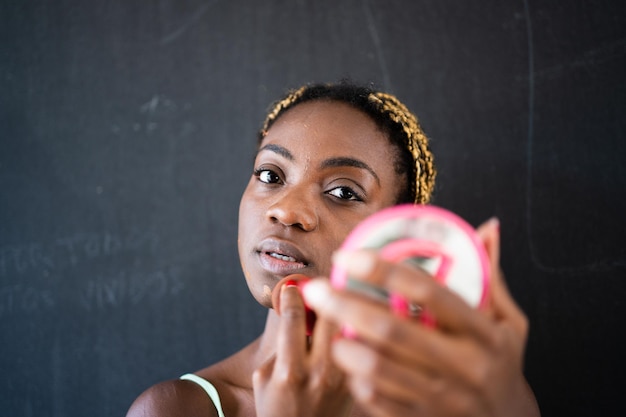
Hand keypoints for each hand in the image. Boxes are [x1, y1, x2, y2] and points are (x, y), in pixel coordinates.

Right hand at [253, 281, 352, 416]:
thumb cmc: (276, 409)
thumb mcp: (263, 378)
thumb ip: (278, 345)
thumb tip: (295, 311)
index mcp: (289, 371)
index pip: (294, 318)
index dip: (293, 295)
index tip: (293, 286)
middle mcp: (318, 374)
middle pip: (330, 317)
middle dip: (325, 296)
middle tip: (323, 287)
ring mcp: (342, 380)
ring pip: (350, 328)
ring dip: (344, 310)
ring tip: (341, 298)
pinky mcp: (356, 384)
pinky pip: (361, 347)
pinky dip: (356, 331)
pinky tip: (353, 322)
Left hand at [303, 218, 539, 416]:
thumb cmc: (502, 360)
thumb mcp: (508, 320)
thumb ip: (491, 275)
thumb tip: (488, 227)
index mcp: (483, 332)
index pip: (428, 292)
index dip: (384, 271)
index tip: (350, 257)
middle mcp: (464, 365)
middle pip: (393, 331)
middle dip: (346, 305)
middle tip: (317, 288)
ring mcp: (443, 397)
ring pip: (379, 369)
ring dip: (344, 344)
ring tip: (327, 325)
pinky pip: (378, 400)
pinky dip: (355, 377)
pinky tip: (348, 359)